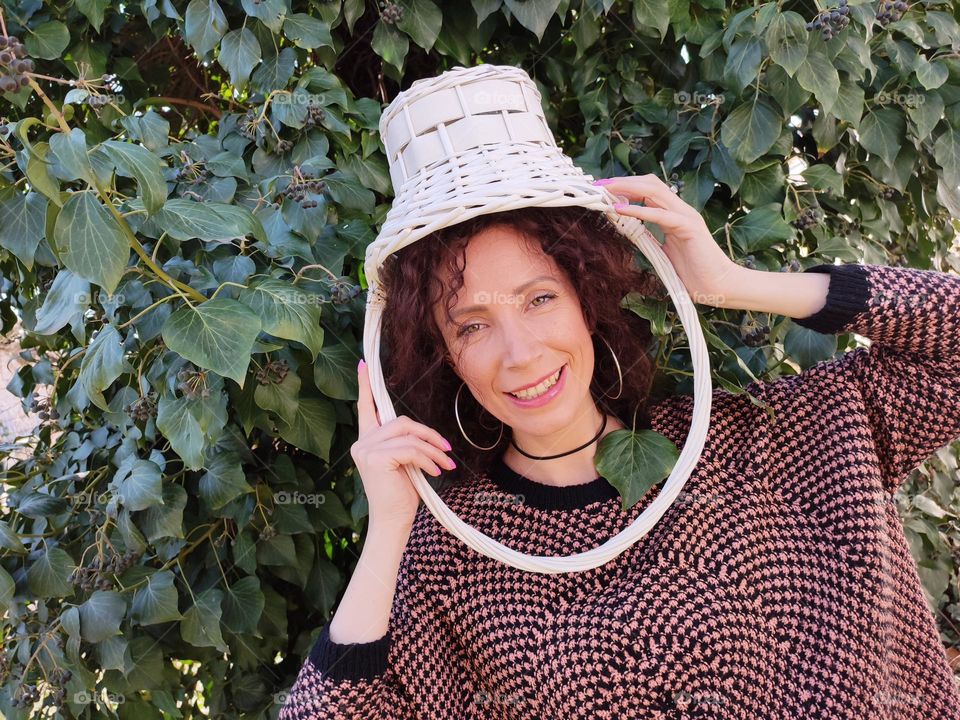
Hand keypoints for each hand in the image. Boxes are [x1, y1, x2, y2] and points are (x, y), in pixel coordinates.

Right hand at [351, 359, 456, 528]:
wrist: (393, 521)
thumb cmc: (401, 494)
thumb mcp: (404, 463)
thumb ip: (405, 443)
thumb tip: (421, 432)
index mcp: (366, 440)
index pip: (365, 407)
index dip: (366, 385)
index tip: (363, 362)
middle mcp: (361, 442)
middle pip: (401, 421)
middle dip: (428, 435)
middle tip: (447, 451)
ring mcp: (365, 449)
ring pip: (409, 435)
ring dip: (432, 449)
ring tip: (445, 465)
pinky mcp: (375, 458)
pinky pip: (410, 448)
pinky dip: (428, 459)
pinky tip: (435, 473)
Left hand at [596, 174, 741, 306]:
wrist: (718, 286)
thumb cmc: (693, 273)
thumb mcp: (662, 252)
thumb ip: (649, 240)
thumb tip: (628, 235)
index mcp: (674, 214)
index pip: (648, 190)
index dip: (626, 186)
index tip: (602, 190)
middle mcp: (681, 210)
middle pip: (650, 183)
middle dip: (623, 181)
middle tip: (598, 185)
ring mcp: (686, 216)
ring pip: (655, 192)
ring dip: (628, 188)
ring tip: (606, 190)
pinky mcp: (689, 228)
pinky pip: (660, 215)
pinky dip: (639, 210)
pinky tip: (620, 209)